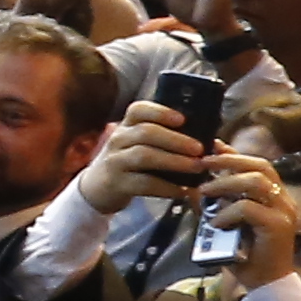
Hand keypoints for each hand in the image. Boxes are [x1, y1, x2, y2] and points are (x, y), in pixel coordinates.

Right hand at [87, 99, 213, 211]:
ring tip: (196, 167)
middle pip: (146, 132)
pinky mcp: (117, 184)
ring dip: (174, 161)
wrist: (96, 189)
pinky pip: (144, 183)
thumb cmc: (127, 163)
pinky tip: (182, 190)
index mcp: (126, 126)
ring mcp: (115, 161)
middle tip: (199, 148)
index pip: (138, 110)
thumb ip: (160, 138)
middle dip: (176, 140)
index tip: (182, 119)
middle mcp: (118, 140)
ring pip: (145, 156)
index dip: (161, 112)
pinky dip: (167, 187)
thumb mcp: (135, 144)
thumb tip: (204, 139)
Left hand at [204, 147, 298, 288]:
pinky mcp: (278, 227)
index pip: (257, 164)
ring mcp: (284, 212)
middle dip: (228, 161)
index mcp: (274, 195)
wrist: (264, 283)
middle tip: (202, 163)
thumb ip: (214, 203)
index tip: (211, 146)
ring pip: (255, 183)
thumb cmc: (243, 253)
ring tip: (206, 192)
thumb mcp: (223, 222)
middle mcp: (283, 199)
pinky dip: (228, 212)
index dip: (233, 153)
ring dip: (226, 183)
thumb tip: (192, 185)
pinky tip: (215, 222)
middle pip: (259, 166)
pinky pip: (250, 209)